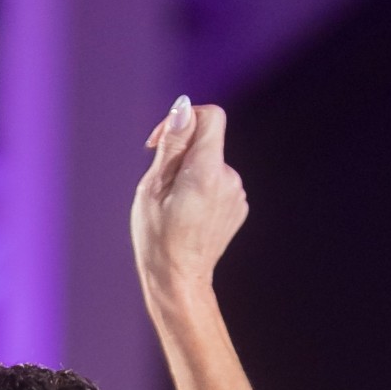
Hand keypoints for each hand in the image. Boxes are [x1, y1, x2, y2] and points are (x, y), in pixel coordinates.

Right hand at [131, 98, 247, 320]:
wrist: (179, 282)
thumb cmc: (158, 239)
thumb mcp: (152, 188)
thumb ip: (172, 144)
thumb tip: (182, 107)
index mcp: (206, 171)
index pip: (210, 116)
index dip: (185, 117)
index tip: (162, 140)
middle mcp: (229, 179)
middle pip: (208, 141)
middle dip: (182, 153)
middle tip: (161, 185)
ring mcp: (237, 194)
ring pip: (211, 163)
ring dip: (191, 173)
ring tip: (174, 205)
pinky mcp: (238, 207)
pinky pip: (218, 183)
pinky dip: (202, 189)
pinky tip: (188, 215)